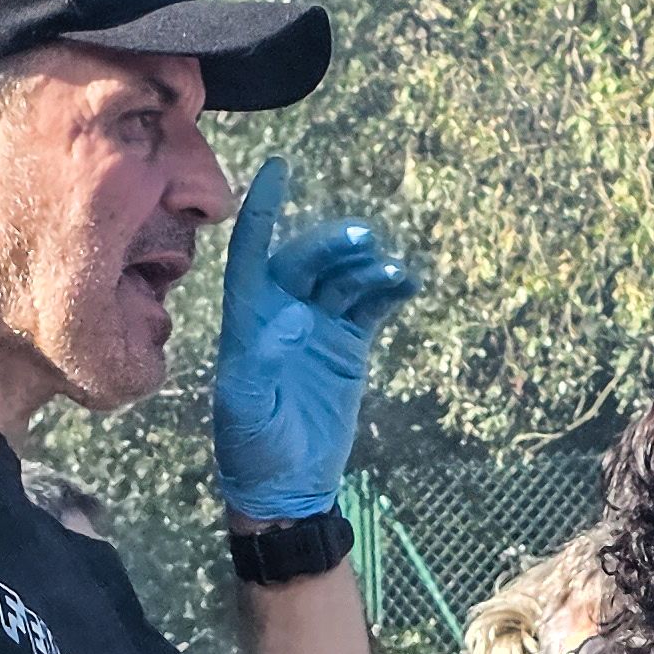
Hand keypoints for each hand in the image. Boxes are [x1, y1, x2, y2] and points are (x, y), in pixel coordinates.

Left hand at [212, 159, 417, 523]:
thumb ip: (261, 358)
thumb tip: (295, 315)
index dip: (263, 210)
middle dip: (333, 245)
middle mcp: (281, 312)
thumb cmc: (252, 446)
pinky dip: (388, 291)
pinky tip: (407, 283)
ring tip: (391, 270)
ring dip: (366, 267)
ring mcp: (318, 327)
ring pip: (343, 279)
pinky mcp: (348, 347)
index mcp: (248, 319)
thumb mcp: (245, 406)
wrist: (287, 486)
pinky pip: (370, 307)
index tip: (278, 168)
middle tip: (363, 240)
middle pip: (307, 260)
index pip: (252, 251)